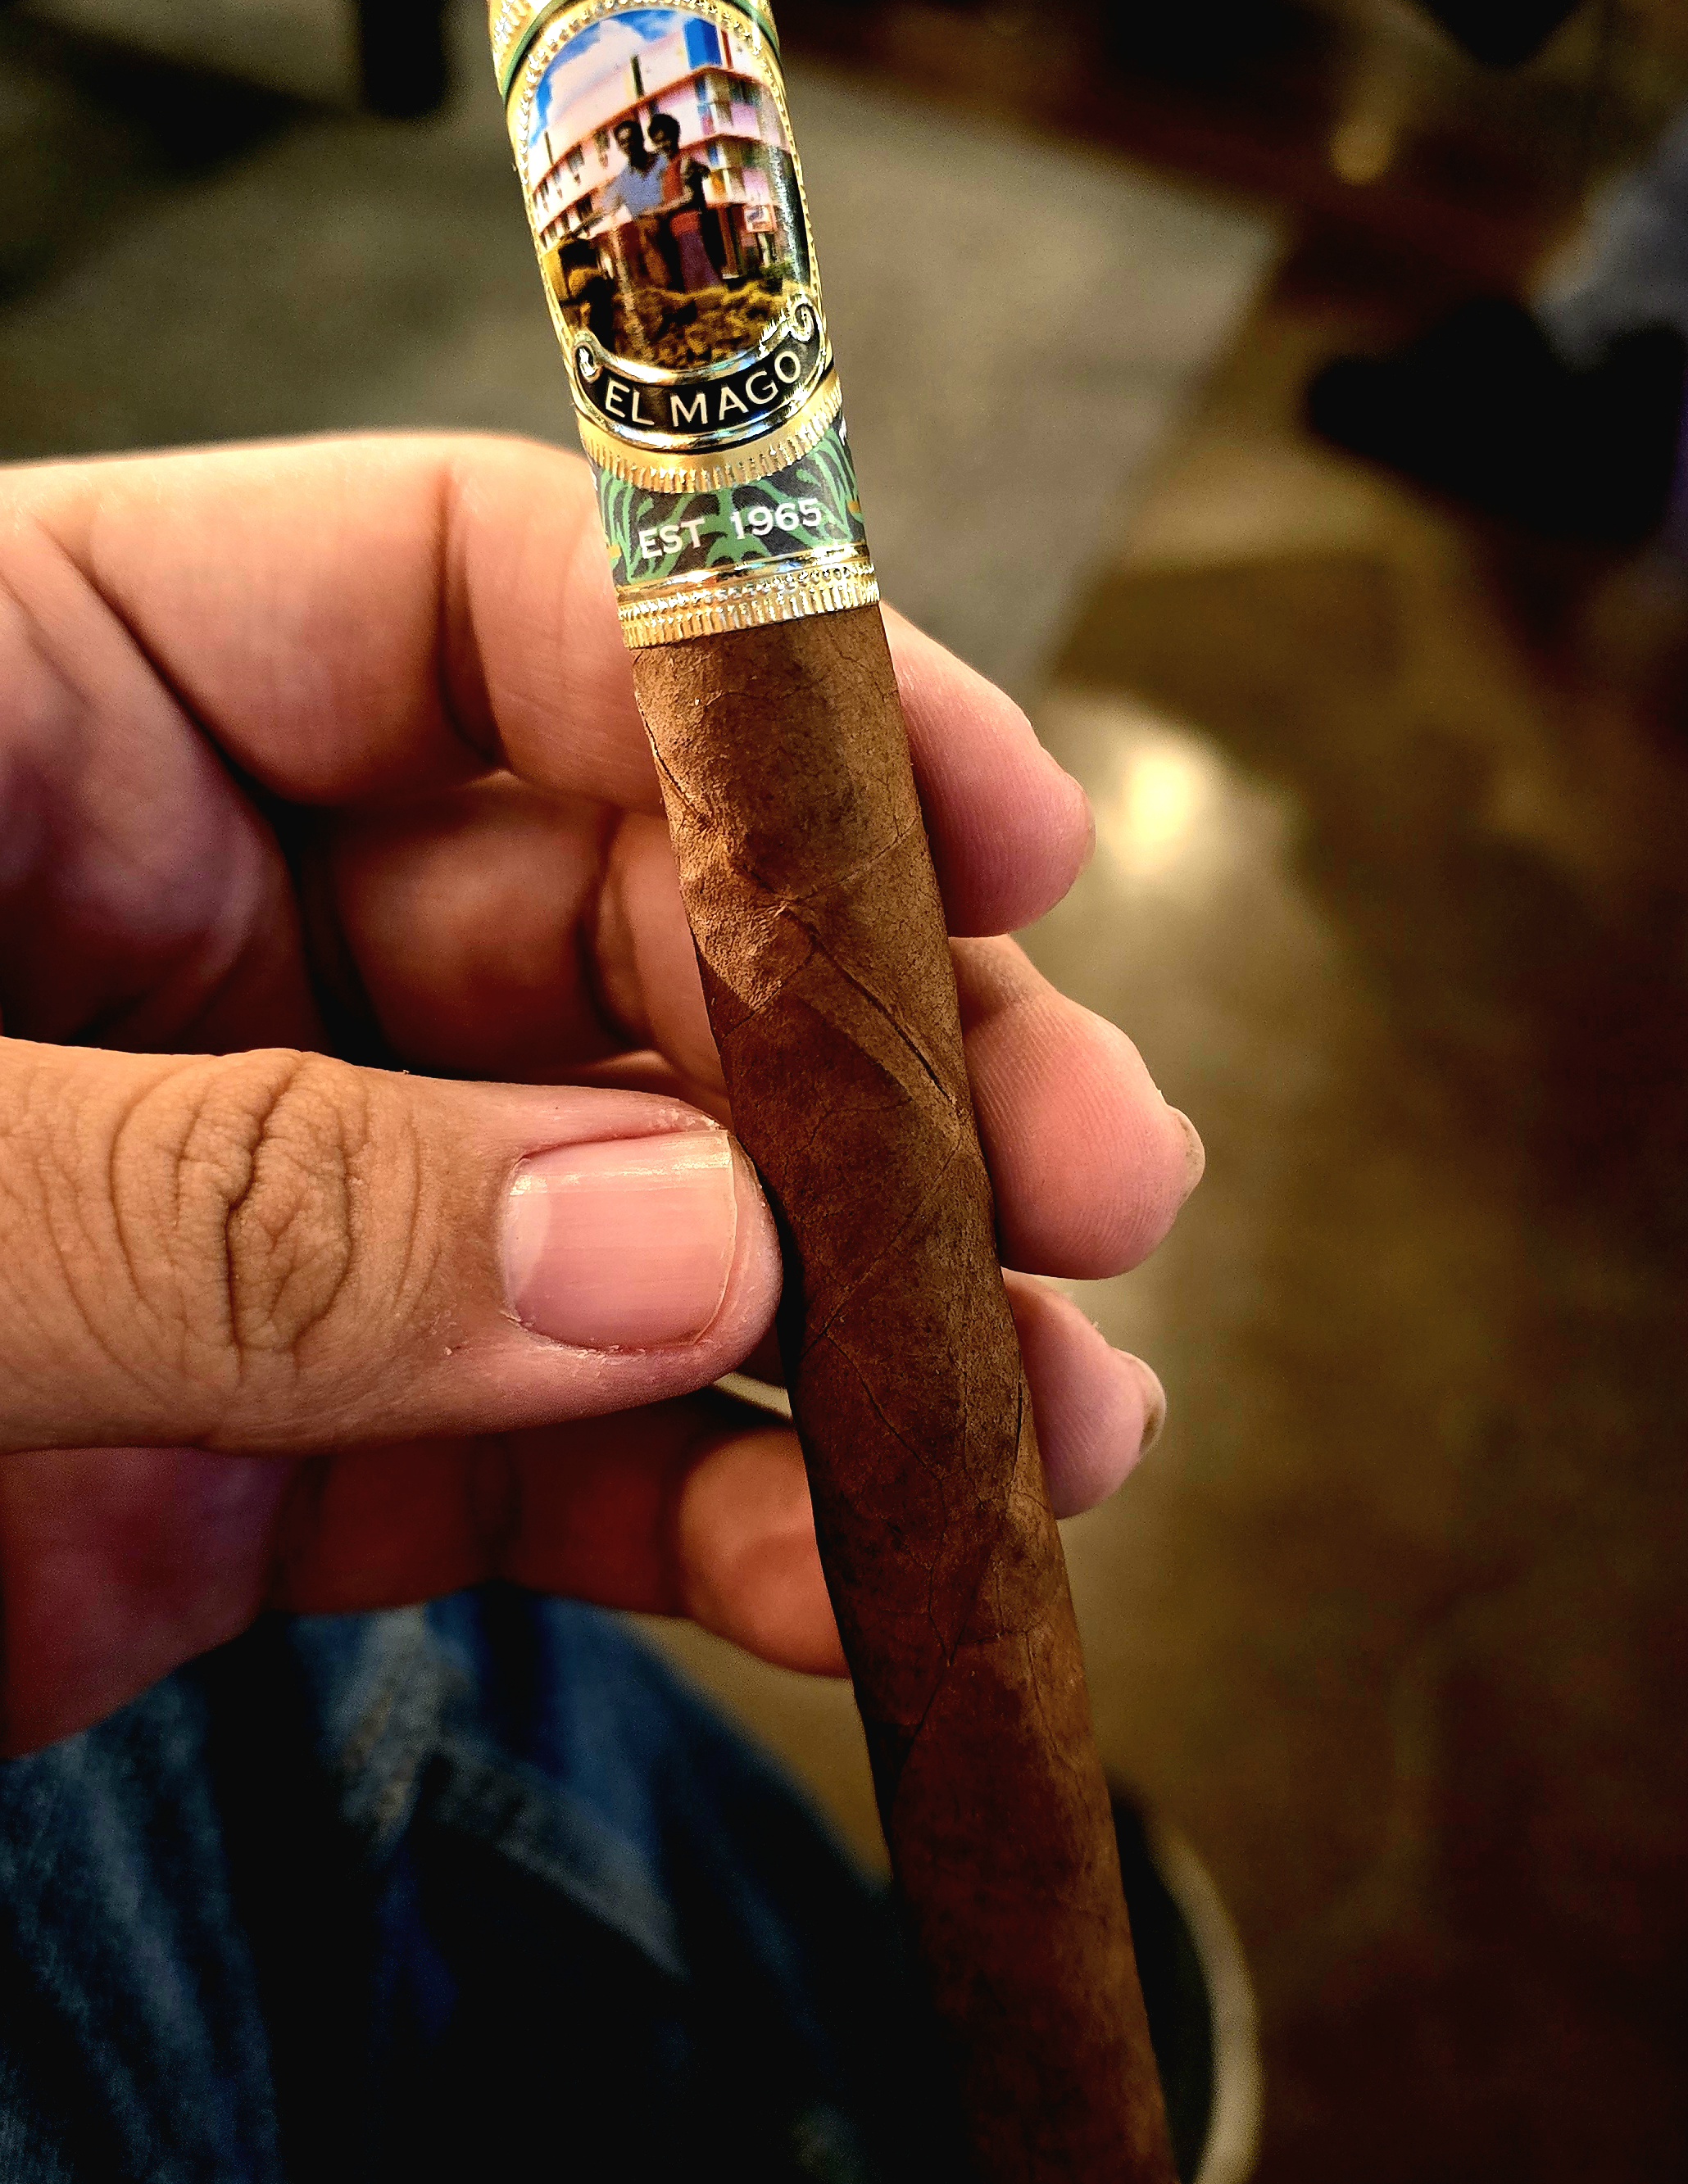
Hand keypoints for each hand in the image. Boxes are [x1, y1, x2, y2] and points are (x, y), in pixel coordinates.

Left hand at [0, 437, 1199, 1753]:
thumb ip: (250, 1206)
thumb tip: (685, 1249)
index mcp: (47, 707)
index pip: (467, 600)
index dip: (757, 689)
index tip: (1011, 834)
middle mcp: (177, 932)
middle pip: (618, 926)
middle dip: (872, 1060)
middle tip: (1087, 1178)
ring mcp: (243, 1209)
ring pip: (623, 1219)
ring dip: (854, 1325)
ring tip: (1061, 1423)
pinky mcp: (259, 1473)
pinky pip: (533, 1472)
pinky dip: (706, 1527)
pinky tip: (852, 1583)